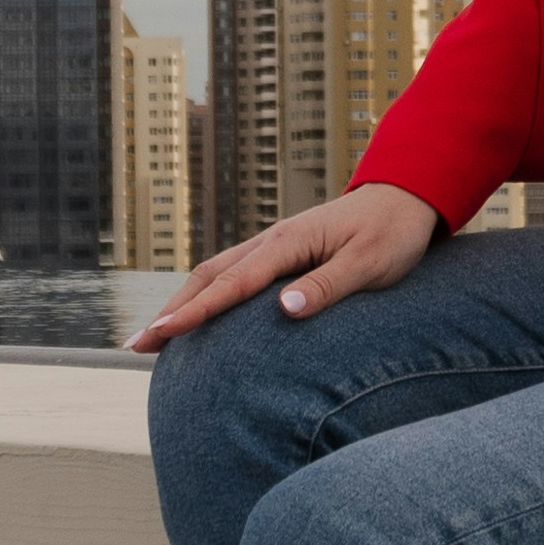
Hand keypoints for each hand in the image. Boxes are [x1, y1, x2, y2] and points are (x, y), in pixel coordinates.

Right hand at [128, 182, 442, 349]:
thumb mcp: (370, 264)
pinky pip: (233, 275)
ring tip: (153, 337)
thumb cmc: (392, 234)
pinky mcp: (281, 255)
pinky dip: (206, 296)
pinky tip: (198, 317)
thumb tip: (284, 311)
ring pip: (215, 274)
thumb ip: (328, 286)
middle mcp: (272, 241)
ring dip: (182, 303)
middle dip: (172, 310)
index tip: (165, 332)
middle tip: (137, 344)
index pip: (233, 283)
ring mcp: (274, 246)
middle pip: (208, 276)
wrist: (406, 200)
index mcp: (288, 243)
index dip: (197, 311)